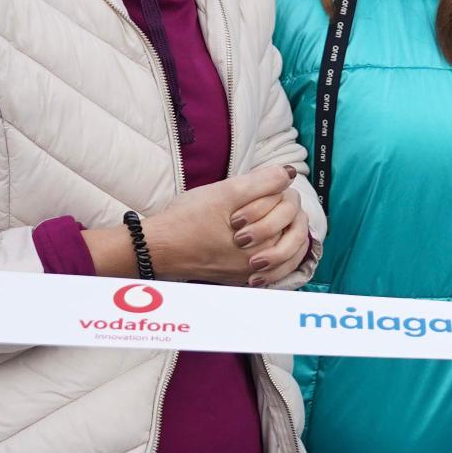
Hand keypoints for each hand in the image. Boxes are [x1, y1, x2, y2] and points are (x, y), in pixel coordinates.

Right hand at [90, 162, 301, 285]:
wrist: (157, 248)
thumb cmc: (186, 220)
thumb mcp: (224, 192)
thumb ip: (261, 182)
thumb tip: (288, 174)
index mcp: (261, 240)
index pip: (290, 210)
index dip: (275, 192)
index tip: (255, 189)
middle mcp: (261, 262)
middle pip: (294, 231)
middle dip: (281, 211)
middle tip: (262, 202)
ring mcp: (252, 273)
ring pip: (290, 253)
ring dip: (284, 232)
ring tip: (267, 217)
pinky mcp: (241, 278)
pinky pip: (276, 271)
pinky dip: (279, 254)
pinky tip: (269, 241)